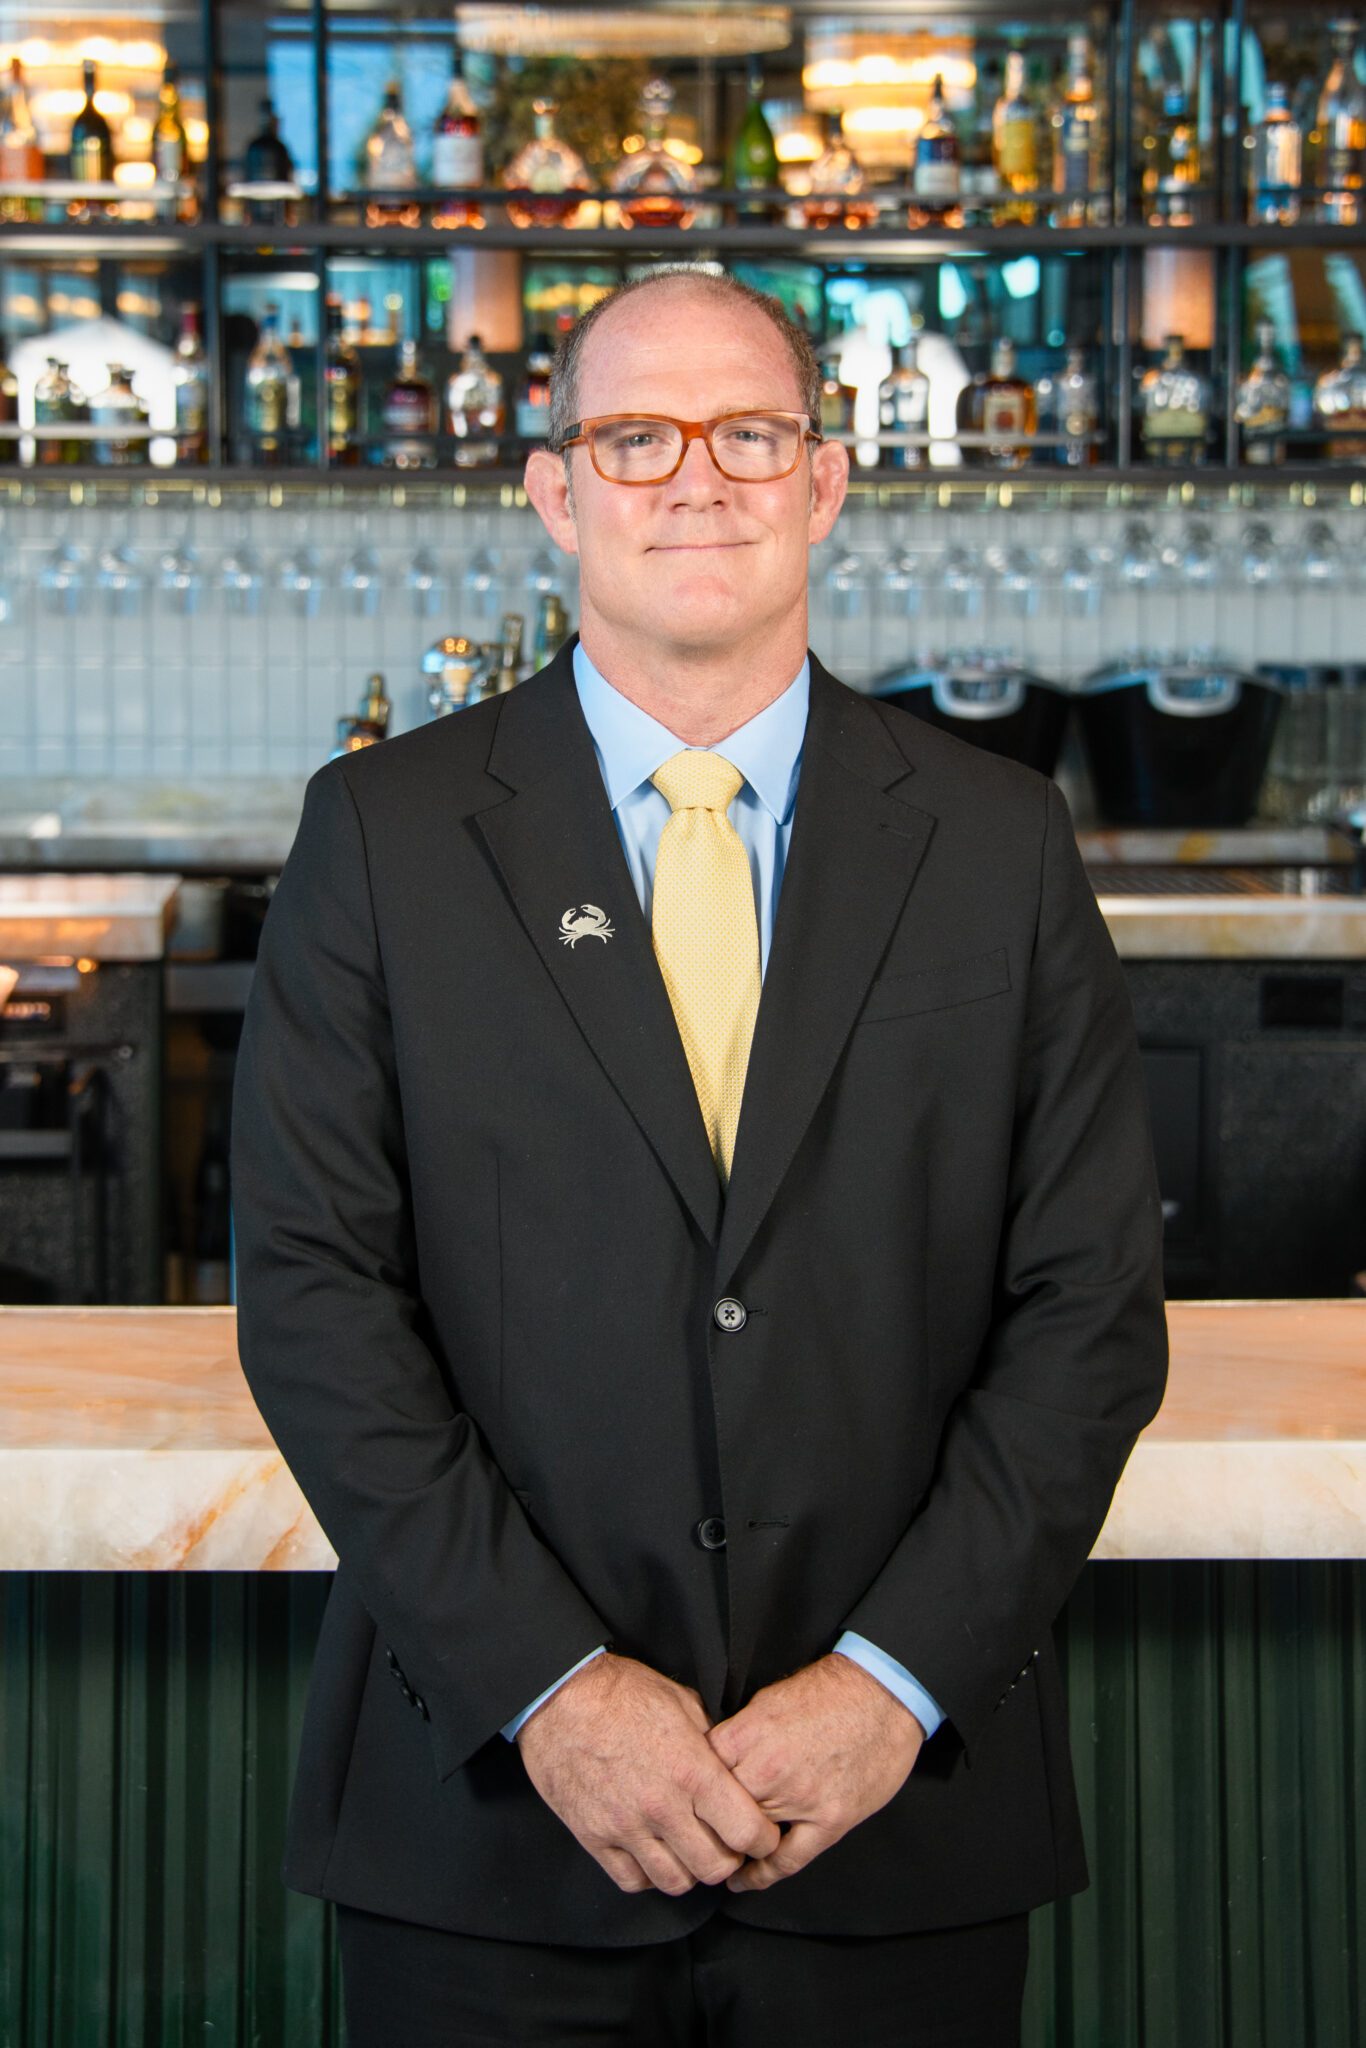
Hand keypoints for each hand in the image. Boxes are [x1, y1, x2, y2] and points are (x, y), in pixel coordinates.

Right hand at [515, 1650, 782, 1896]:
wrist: (560, 1695)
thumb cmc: (623, 1692)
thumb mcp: (682, 1703)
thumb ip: (711, 1744)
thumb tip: (732, 1768)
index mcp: (692, 1770)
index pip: (746, 1831)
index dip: (763, 1840)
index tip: (762, 1836)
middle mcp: (662, 1806)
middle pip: (715, 1868)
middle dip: (729, 1859)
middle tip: (725, 1844)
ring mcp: (625, 1827)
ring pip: (675, 1882)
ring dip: (689, 1870)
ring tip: (688, 1850)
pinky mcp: (593, 1837)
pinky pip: (632, 1880)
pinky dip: (648, 1874)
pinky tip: (652, 1852)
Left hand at [705, 1651, 924, 1892]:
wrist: (882, 1693)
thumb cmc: (827, 1692)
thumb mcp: (768, 1700)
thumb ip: (741, 1735)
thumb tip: (717, 1760)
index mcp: (749, 1734)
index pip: (700, 1772)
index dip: (691, 1788)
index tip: (685, 1799)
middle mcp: (768, 1769)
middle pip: (719, 1809)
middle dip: (707, 1820)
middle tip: (694, 1832)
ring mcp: (800, 1798)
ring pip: (748, 1835)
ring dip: (732, 1845)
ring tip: (716, 1856)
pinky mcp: (830, 1820)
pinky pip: (787, 1860)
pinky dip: (763, 1874)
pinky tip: (745, 1880)